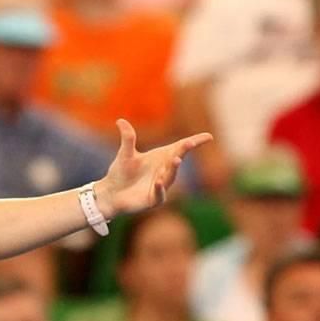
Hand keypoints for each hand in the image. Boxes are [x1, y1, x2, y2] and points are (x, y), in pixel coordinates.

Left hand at [95, 119, 211, 217]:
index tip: (209, 136)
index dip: (195, 142)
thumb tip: (120, 120)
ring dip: (173, 169)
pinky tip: (158, 181)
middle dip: (183, 152)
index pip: (180, 148)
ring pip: (170, 177)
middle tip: (189, 143)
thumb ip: (128, 138)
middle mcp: (164, 171)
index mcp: (161, 158)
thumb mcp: (125, 154)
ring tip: (175, 159)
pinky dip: (160, 188)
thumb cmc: (121, 173)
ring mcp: (161, 186)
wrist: (110, 193)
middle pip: (177, 160)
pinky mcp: (153, 200)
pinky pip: (159, 194)